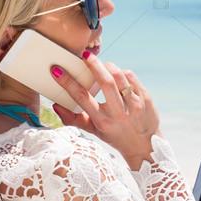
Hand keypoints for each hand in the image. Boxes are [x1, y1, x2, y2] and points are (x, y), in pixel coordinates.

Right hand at [50, 54, 160, 168]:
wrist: (145, 145)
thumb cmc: (115, 135)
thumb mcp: (94, 131)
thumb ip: (73, 119)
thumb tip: (55, 105)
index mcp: (102, 121)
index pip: (82, 97)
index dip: (67, 82)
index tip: (57, 70)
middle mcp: (119, 113)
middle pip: (105, 82)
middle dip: (93, 65)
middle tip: (85, 55)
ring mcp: (135, 105)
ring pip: (120, 76)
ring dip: (107, 66)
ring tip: (101, 65)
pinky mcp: (146, 98)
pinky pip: (131, 76)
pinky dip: (121, 72)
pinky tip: (116, 75)